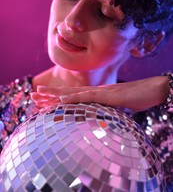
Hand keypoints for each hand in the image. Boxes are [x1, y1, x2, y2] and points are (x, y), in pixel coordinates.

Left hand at [30, 76, 168, 111]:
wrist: (154, 89)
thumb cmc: (139, 97)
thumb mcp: (120, 106)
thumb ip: (109, 109)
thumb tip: (102, 114)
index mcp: (98, 95)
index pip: (74, 97)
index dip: (59, 98)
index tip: (44, 101)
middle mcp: (96, 92)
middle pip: (69, 93)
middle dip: (50, 94)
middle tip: (33, 94)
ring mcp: (102, 92)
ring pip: (74, 94)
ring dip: (56, 95)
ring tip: (38, 94)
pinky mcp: (109, 95)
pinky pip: (89, 97)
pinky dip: (74, 99)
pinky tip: (62, 100)